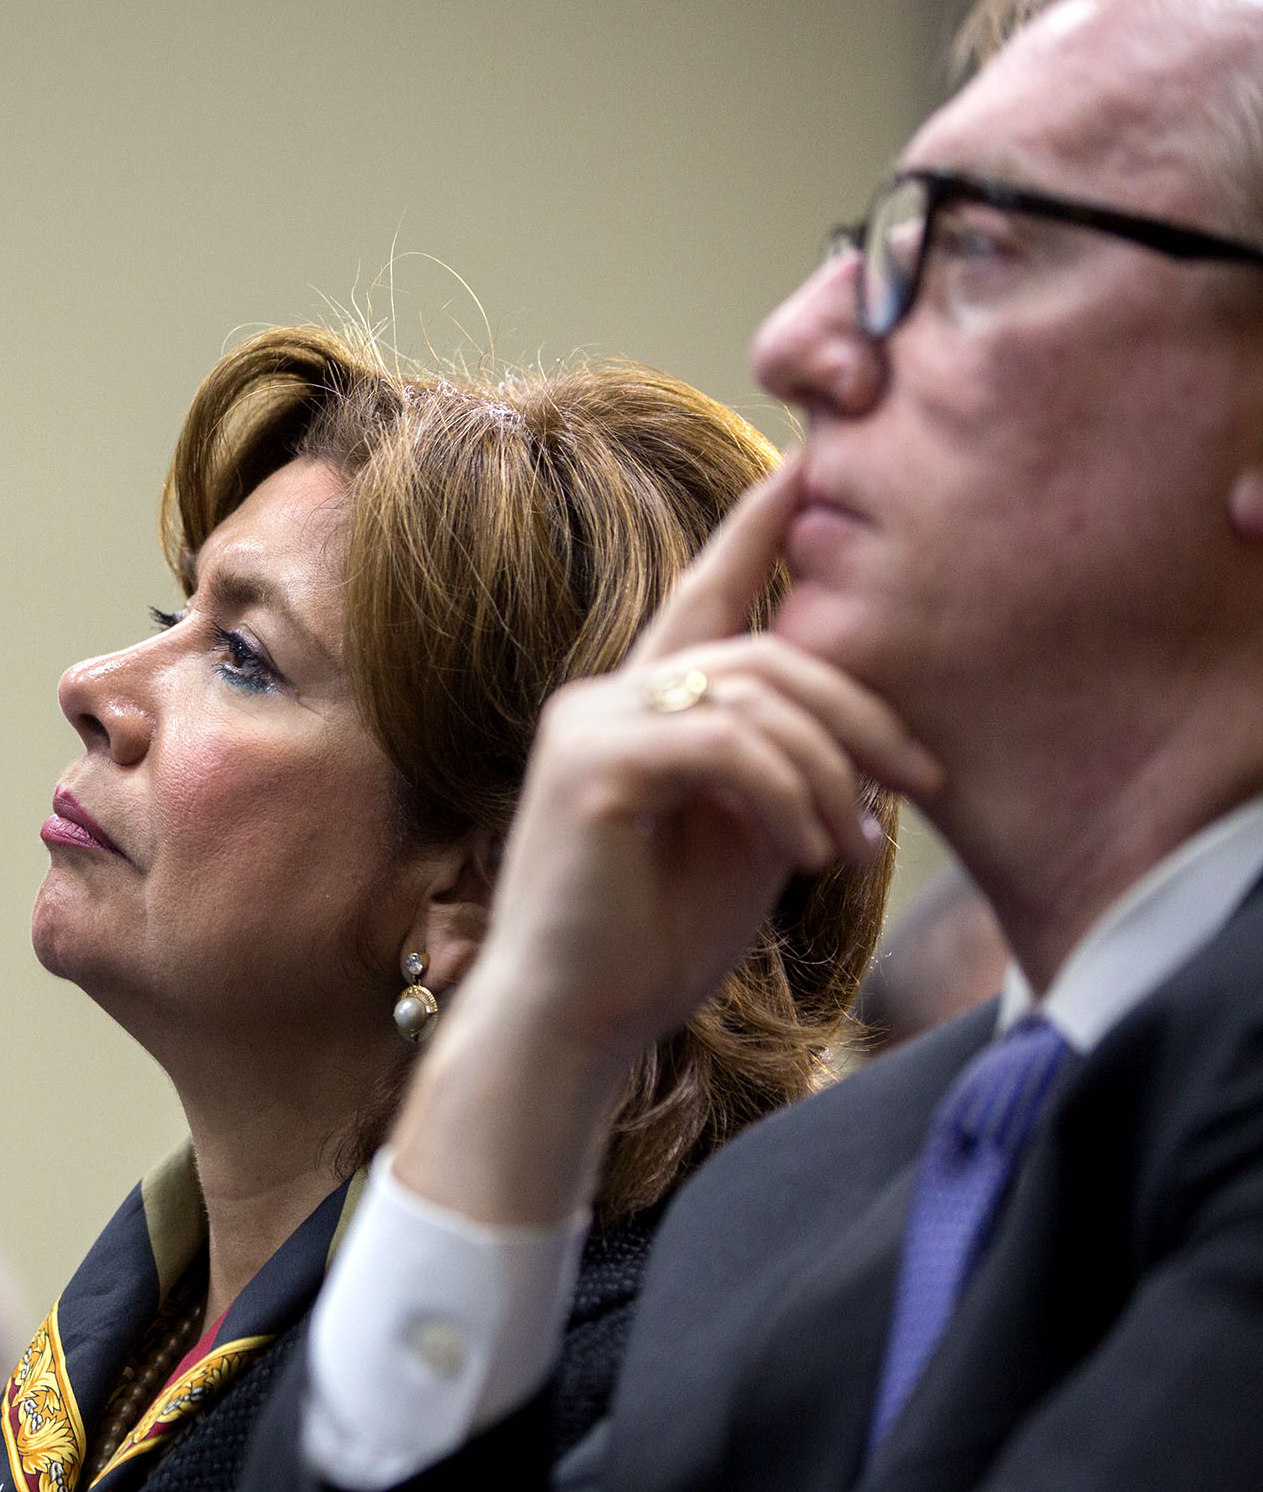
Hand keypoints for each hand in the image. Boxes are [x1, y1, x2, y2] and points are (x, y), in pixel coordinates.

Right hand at [390, 470, 940, 1223]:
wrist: (571, 1024)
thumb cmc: (649, 945)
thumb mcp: (744, 839)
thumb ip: (783, 771)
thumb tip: (856, 739)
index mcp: (635, 709)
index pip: (703, 595)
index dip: (755, 529)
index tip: (807, 468)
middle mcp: (603, 698)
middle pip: (763, 653)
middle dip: (859, 711)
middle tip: (919, 780)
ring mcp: (589, 724)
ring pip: (754, 694)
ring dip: (829, 772)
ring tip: (849, 848)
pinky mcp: (592, 765)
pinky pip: (726, 744)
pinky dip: (788, 794)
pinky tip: (807, 851)